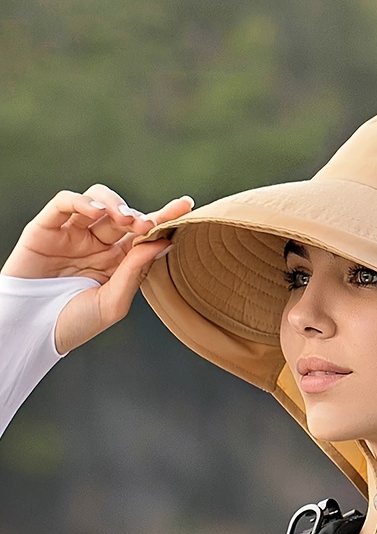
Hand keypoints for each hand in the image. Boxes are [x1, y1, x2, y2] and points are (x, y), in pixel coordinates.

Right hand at [1, 184, 193, 352]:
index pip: (145, 233)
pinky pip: (65, 203)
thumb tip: (164, 242)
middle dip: (140, 216)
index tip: (187, 206)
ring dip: (115, 204)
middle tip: (146, 226)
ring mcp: (73, 233)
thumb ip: (136, 272)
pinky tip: (97, 212)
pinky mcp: (47, 228)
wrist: (31, 332)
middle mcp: (98, 243)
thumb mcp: (113, 302)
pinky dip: (82, 201)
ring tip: (125, 220)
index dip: (165, 217)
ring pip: (98, 200)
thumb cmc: (74, 323)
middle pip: (125, 214)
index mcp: (118, 261)